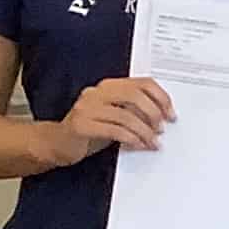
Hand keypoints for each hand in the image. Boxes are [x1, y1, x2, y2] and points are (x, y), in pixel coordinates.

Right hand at [48, 75, 172, 164]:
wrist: (57, 144)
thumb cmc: (91, 130)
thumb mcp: (116, 116)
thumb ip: (134, 111)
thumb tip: (163, 118)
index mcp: (108, 86)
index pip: (142, 83)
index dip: (161, 98)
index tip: (171, 114)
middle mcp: (96, 93)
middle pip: (135, 95)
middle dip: (153, 114)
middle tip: (162, 129)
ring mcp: (86, 108)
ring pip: (126, 116)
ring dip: (145, 132)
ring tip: (152, 143)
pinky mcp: (80, 125)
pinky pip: (114, 130)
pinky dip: (131, 139)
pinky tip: (138, 145)